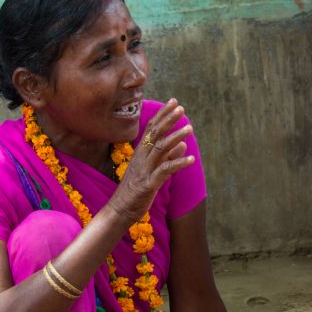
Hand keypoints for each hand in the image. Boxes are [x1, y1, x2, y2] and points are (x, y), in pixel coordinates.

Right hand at [106, 99, 194, 221]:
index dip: (162, 114)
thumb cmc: (136, 190)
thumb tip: (183, 144)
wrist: (120, 209)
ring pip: (160, 148)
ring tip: (189, 128)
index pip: (151, 128)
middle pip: (155, 134)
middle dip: (168, 119)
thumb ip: (167, 156)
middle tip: (181, 108)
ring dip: (176, 137)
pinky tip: (191, 159)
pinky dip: (178, 163)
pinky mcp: (149, 183)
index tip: (174, 101)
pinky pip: (165, 170)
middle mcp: (141, 157)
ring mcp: (145, 169)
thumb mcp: (153, 169)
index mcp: (141, 152)